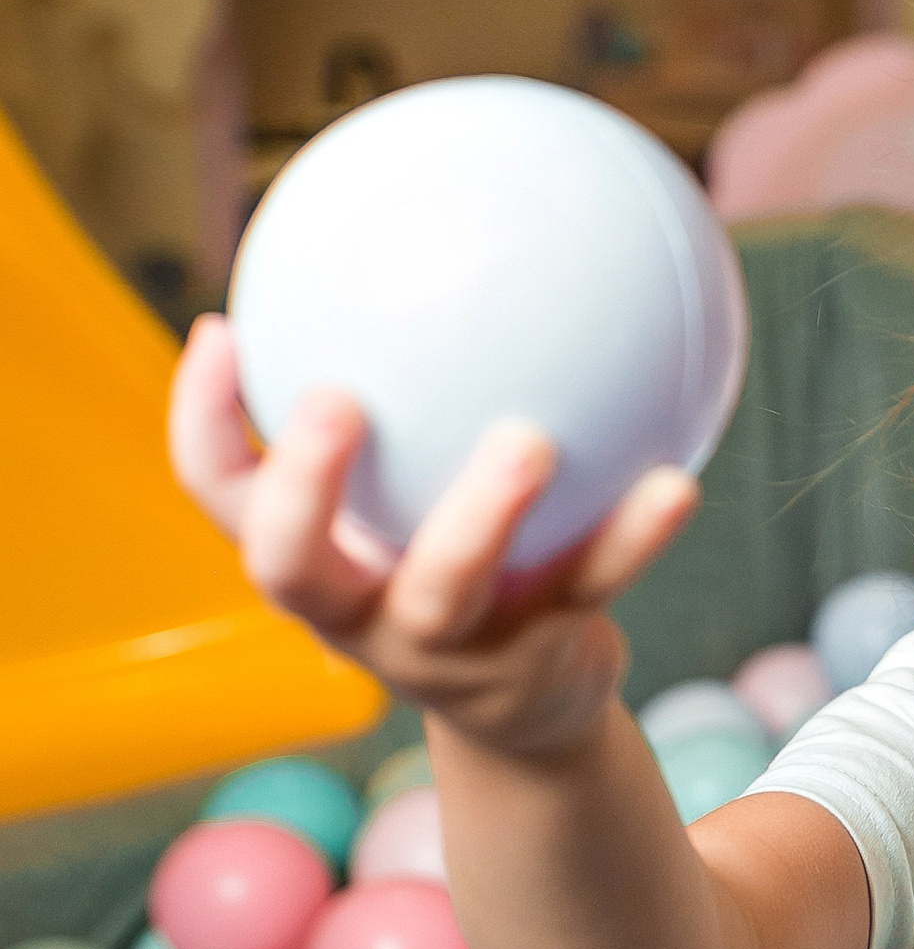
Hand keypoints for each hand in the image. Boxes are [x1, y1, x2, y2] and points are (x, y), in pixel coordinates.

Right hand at [168, 314, 699, 755]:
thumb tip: (440, 240)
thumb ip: (414, 398)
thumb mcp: (417, 492)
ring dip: (482, 515)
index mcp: (316, 557)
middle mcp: (356, 614)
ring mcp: (443, 648)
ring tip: (529, 441)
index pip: (223, 496)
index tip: (223, 327)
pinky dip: (633, 536)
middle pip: (290, 566)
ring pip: (446, 587)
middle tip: (335, 400)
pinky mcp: (535, 659)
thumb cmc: (464, 560)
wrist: (527, 708)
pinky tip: (676, 484)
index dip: (202, 420)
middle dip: (304, 487)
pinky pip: (587, 586)